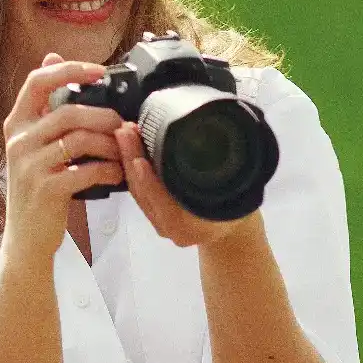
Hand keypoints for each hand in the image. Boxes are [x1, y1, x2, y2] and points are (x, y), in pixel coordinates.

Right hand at [2, 53, 124, 262]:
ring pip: (79, 139)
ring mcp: (30, 165)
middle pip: (68, 112)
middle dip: (104, 116)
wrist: (26, 237)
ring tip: (124, 153)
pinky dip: (107, 171)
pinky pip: (85, 170)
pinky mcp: (46, 189)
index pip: (37, 82)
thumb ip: (45, 107)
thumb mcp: (34, 144)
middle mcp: (19, 141)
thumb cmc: (38, 188)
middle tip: (124, 126)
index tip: (100, 71)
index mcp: (17, 124)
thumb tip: (53, 57)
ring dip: (109, 145)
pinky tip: (117, 175)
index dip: (69, 70)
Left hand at [116, 122, 257, 248]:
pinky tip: (131, 147)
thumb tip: (214, 142)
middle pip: (144, 194)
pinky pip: (140, 193)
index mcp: (189, 226)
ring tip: (126, 132)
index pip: (163, 202)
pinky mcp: (155, 215)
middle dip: (131, 160)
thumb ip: (223, 175)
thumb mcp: (237, 190)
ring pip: (138, 193)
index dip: (149, 181)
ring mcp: (160, 224)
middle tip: (125, 131)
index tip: (139, 157)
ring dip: (129, 161)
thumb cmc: (237, 208)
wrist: (232, 231)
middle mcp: (171, 229)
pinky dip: (133, 169)